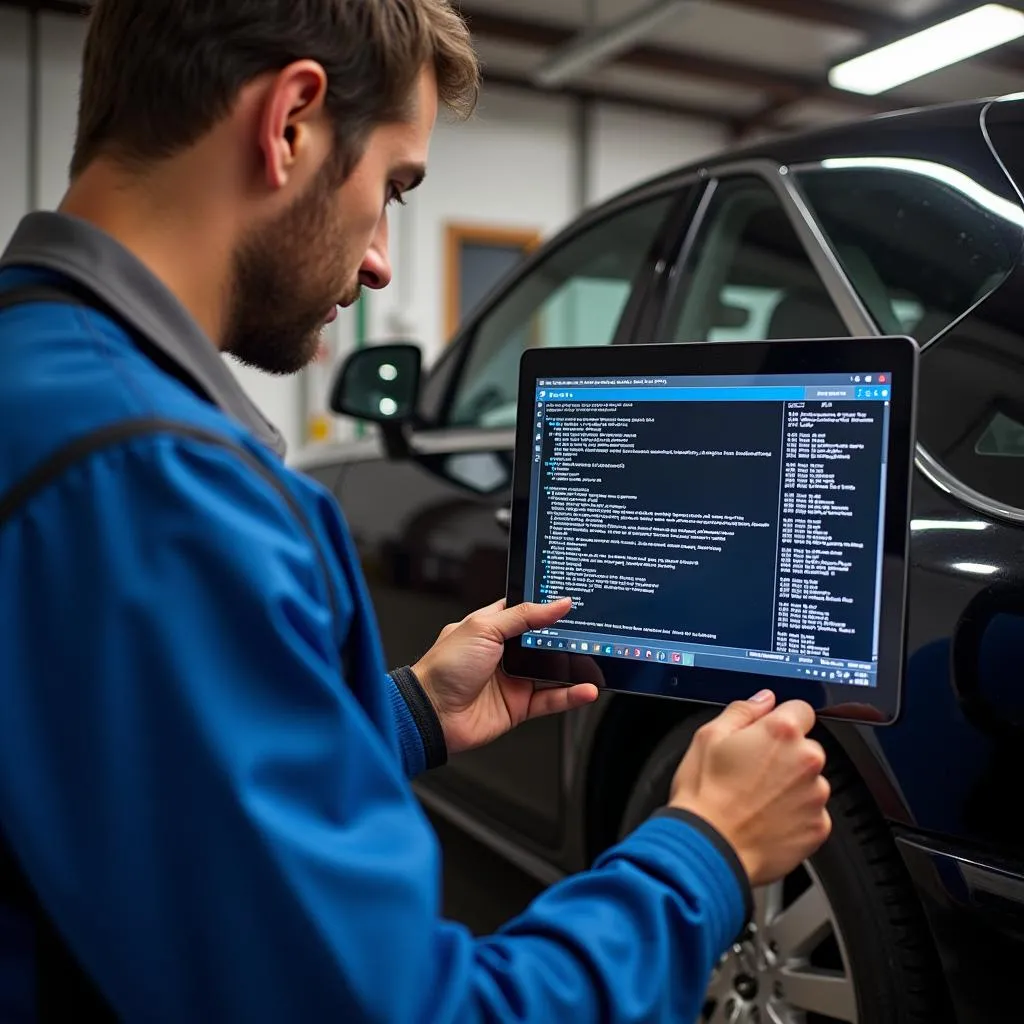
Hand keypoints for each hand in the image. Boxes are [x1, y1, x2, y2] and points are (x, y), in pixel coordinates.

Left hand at [412, 597, 599, 755]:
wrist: (431, 713)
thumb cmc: (444, 667)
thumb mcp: (484, 627)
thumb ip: (524, 615)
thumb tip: (557, 603)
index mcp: (492, 627)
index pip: (526, 611)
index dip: (547, 606)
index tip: (572, 600)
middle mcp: (504, 653)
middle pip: (544, 642)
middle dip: (566, 637)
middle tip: (592, 629)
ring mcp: (512, 679)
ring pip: (552, 671)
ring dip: (575, 667)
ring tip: (597, 658)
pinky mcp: (519, 706)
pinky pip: (551, 699)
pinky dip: (570, 695)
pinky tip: (586, 689)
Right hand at [669, 691, 831, 886]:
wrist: (709, 848)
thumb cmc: (704, 794)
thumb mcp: (709, 736)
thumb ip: (742, 711)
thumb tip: (763, 700)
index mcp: (782, 732)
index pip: (801, 709)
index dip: (781, 719)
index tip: (768, 734)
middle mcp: (806, 761)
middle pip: (806, 747)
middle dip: (785, 755)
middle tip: (752, 772)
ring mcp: (816, 796)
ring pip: (810, 781)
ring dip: (791, 786)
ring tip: (756, 799)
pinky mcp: (818, 828)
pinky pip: (811, 813)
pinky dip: (794, 815)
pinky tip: (766, 819)